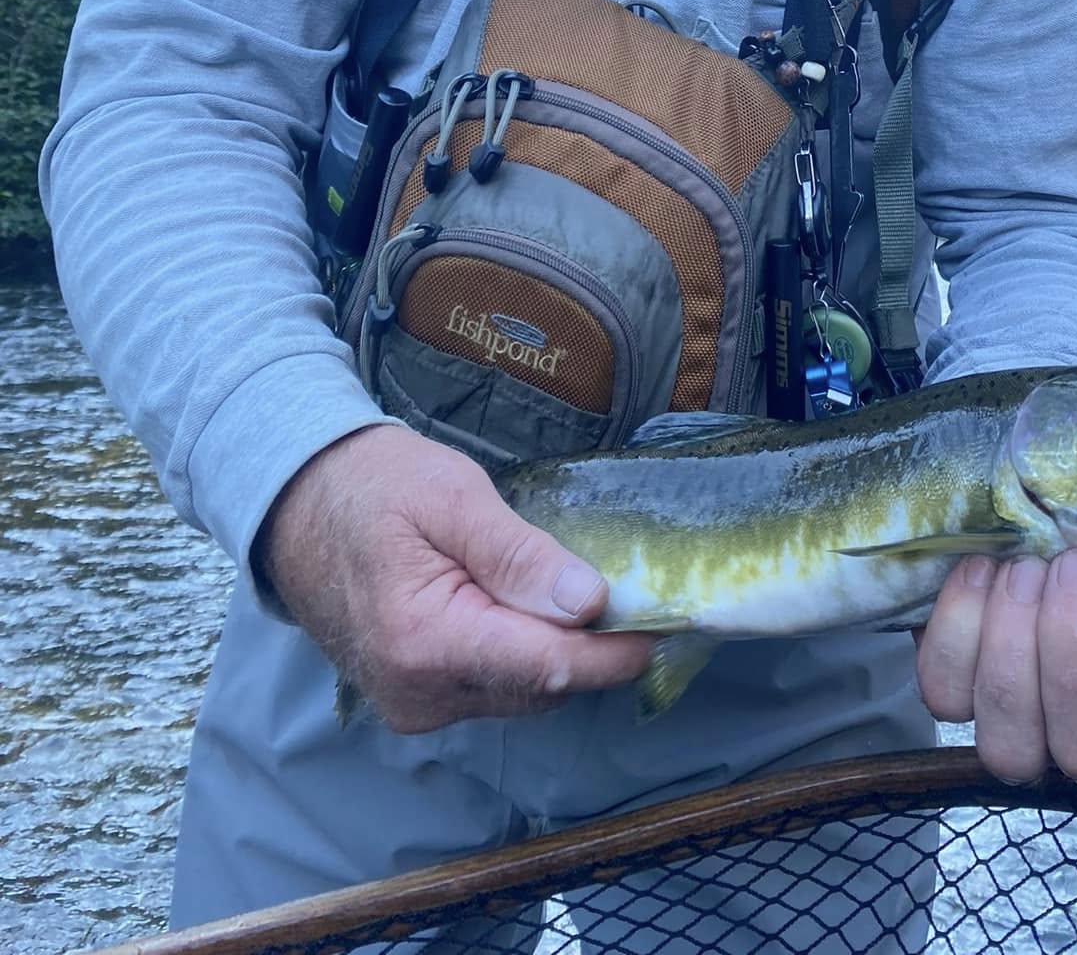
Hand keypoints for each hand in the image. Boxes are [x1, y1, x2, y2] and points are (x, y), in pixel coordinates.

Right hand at [254, 424, 652, 732]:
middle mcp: (420, 694)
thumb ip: (519, 555)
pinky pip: (494, 689)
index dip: (613, 652)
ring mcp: (415, 705)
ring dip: (560, 652)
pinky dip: (525, 655)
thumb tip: (590, 603)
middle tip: (635, 591)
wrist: (297, 505)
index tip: (665, 623)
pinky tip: (533, 609)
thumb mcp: (452, 497)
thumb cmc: (375, 486)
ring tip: (582, 591)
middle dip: (592, 648)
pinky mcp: (417, 700)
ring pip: (522, 694)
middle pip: (540, 687)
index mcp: (426, 642)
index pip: (546, 667)